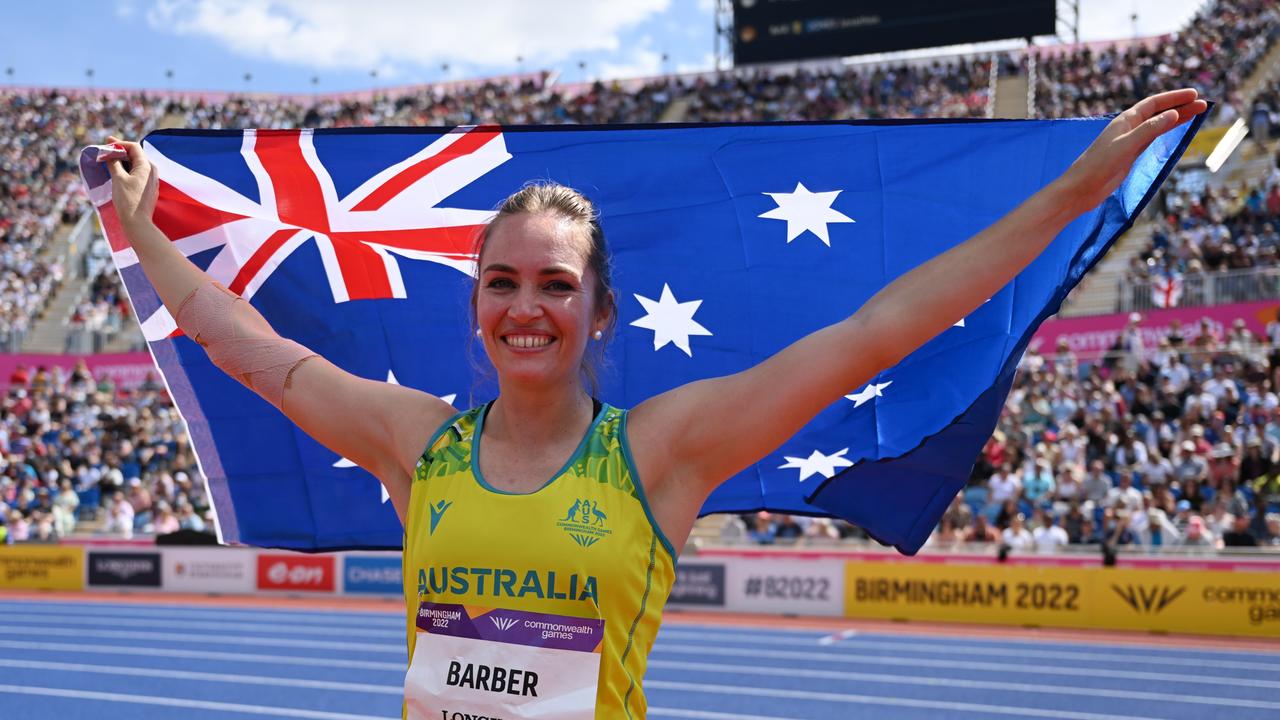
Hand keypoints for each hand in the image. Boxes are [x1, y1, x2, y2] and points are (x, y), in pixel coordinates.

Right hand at [103, 135, 159, 231]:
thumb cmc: (128, 200)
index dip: (120, 144)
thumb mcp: (118, 178)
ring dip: (123, 160)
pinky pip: (137, 174)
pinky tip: (117, 171)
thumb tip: (109, 153)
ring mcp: (151, 180)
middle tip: (106, 148)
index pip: (134, 147)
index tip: (107, 143)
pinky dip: (127, 169)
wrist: (138, 222)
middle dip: (120, 151)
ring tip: (109, 159)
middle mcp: (152, 171)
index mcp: (147, 166)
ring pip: (136, 165)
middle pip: (136, 155)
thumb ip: (114, 163)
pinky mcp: (148, 188)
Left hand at [1060, 89, 1207, 213]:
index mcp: (1125, 120)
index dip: (1174, 98)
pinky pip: (1152, 138)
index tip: (1195, 95)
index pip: (1154, 103)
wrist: (1082, 189)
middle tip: (1204, 104)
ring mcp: (1130, 141)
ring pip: (1158, 125)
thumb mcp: (1127, 145)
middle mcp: (1128, 128)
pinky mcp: (1130, 155)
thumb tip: (1174, 114)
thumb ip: (1150, 130)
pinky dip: (1166, 132)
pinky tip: (1175, 129)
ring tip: (1197, 113)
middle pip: (1159, 112)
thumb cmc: (1099, 165)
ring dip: (1176, 118)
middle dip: (1181, 106)